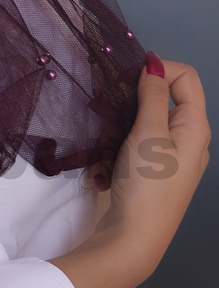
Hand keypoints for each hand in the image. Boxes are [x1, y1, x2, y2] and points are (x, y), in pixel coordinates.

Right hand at [48, 52, 210, 287]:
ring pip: (143, 121)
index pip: (185, 76)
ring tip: (107, 145)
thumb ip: (153, 94)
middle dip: (133, 101)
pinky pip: (134, 145)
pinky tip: (105, 167)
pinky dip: (118, 149)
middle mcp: (188, 139)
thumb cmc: (146, 185)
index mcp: (195, 127)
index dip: (159, 68)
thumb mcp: (149, 132)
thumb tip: (153, 62)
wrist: (132, 240)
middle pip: (162, 98)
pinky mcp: (152, 172)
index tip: (128, 78)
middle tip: (113, 112)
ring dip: (120, 128)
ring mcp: (171, 157)